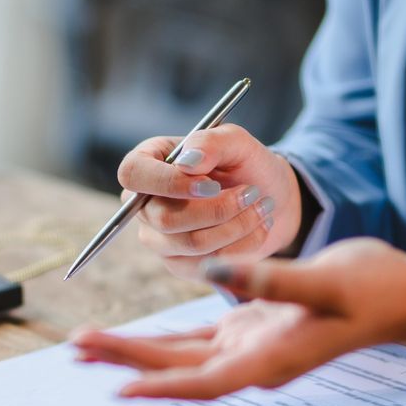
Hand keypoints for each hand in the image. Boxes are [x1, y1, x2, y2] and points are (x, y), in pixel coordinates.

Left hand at [70, 238, 405, 399]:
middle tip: (74, 352)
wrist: (403, 294)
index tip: (118, 390)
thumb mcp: (326, 281)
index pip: (204, 380)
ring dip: (133, 350)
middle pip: (177, 368)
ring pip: (179, 353)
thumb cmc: (373, 290)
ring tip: (85, 346)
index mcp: (270, 359)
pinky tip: (130, 339)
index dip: (161, 386)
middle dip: (125, 361)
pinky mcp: (251, 327)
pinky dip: (162, 337)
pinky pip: (196, 338)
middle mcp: (253, 361)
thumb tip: (219, 272)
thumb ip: (271, 280)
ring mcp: (250, 347)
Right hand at [118, 124, 302, 279]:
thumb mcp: (235, 142)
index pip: (133, 174)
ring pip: (192, 244)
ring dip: (237, 225)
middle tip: (252, 193)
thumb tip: (188, 163)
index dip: (169, 182)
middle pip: (165, 219)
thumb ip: (210, 143)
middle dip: (218, 209)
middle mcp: (145, 204)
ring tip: (261, 207)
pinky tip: (258, 227)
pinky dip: (243, 245)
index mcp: (147, 163)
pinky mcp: (181, 264)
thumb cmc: (245, 164)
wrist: (271, 197)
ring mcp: (159, 238)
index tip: (211, 185)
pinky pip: (209, 263)